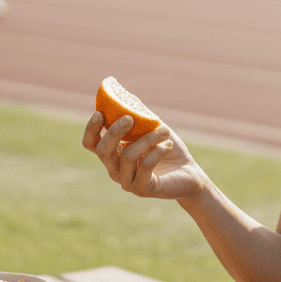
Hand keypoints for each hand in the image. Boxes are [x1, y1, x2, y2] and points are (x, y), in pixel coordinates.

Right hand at [82, 112, 202, 199]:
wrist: (189, 173)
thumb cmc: (167, 148)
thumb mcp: (152, 128)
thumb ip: (138, 114)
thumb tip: (123, 92)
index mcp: (113, 154)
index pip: (91, 144)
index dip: (91, 129)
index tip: (100, 113)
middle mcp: (115, 170)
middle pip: (103, 151)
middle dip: (114, 132)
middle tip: (130, 118)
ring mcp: (127, 182)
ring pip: (128, 156)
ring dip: (147, 139)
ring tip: (165, 130)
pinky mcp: (143, 189)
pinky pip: (144, 166)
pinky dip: (157, 151)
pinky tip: (168, 144)